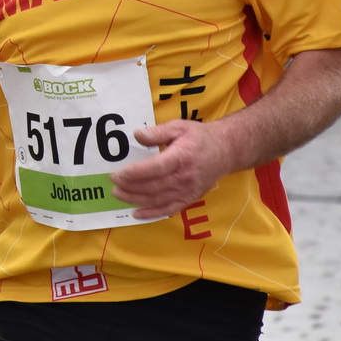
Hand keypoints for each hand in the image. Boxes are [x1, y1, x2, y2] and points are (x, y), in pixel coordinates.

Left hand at [108, 120, 234, 219]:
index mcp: (181, 157)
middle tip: (113, 184)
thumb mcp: (179, 127)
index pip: (154, 168)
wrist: (226, 151)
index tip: (117, 174)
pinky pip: (169, 209)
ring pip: (157, 199)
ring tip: (118, 195)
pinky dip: (152, 213)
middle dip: (129, 188)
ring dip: (135, 200)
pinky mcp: (190, 198)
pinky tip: (136, 213)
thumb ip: (157, 132)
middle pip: (153, 186)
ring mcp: (188, 190)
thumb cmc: (200, 137)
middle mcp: (185, 177)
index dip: (134, 173)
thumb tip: (137, 135)